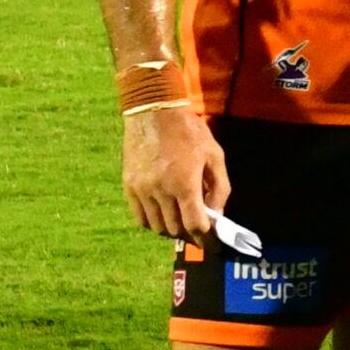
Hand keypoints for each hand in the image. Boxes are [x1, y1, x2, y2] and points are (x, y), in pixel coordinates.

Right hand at [121, 108, 228, 242]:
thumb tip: (217, 215)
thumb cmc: (189, 131)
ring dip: (171, 229)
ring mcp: (142, 189)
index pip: (194, 224)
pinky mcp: (129, 186)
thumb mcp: (214, 156)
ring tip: (181, 220)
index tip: (210, 238)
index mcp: (184, 183)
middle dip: (190, 233)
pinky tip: (163, 214)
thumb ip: (220, 189)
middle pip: (176, 229)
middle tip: (198, 229)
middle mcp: (161, 190)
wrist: (154, 111)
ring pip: (157, 227)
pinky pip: (140, 217)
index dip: (204, 236)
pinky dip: (153, 222)